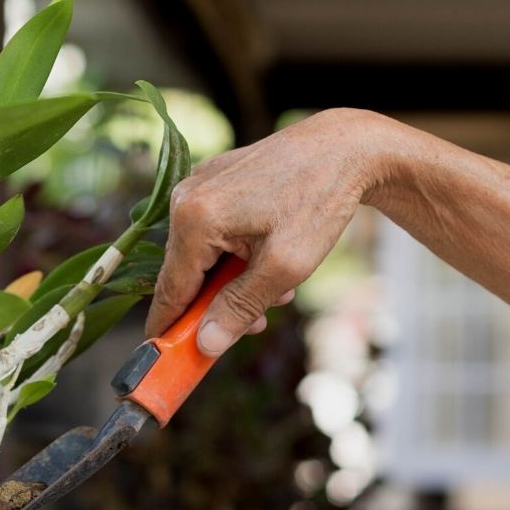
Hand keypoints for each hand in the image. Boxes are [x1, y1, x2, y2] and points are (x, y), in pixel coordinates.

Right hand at [145, 108, 388, 355]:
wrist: (344, 147)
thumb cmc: (319, 202)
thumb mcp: (286, 266)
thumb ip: (240, 307)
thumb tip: (206, 344)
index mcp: (195, 219)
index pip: (170, 290)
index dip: (168, 329)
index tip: (165, 362)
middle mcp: (185, 199)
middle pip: (184, 273)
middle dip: (217, 304)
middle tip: (258, 324)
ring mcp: (196, 185)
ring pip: (201, 253)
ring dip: (232, 279)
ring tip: (279, 287)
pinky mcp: (211, 180)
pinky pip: (211, 230)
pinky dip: (234, 253)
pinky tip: (268, 256)